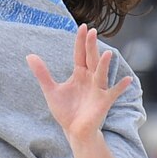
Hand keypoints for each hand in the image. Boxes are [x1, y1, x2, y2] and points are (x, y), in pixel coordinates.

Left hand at [26, 24, 130, 147]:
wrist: (74, 131)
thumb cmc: (65, 110)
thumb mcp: (51, 90)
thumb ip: (42, 73)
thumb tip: (29, 55)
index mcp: (79, 74)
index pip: (80, 54)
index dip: (80, 41)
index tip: (83, 26)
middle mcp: (90, 78)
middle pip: (91, 59)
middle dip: (91, 46)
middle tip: (91, 31)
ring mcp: (98, 89)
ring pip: (101, 74)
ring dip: (104, 64)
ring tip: (106, 54)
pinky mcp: (103, 102)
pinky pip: (113, 93)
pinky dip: (120, 87)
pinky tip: (127, 80)